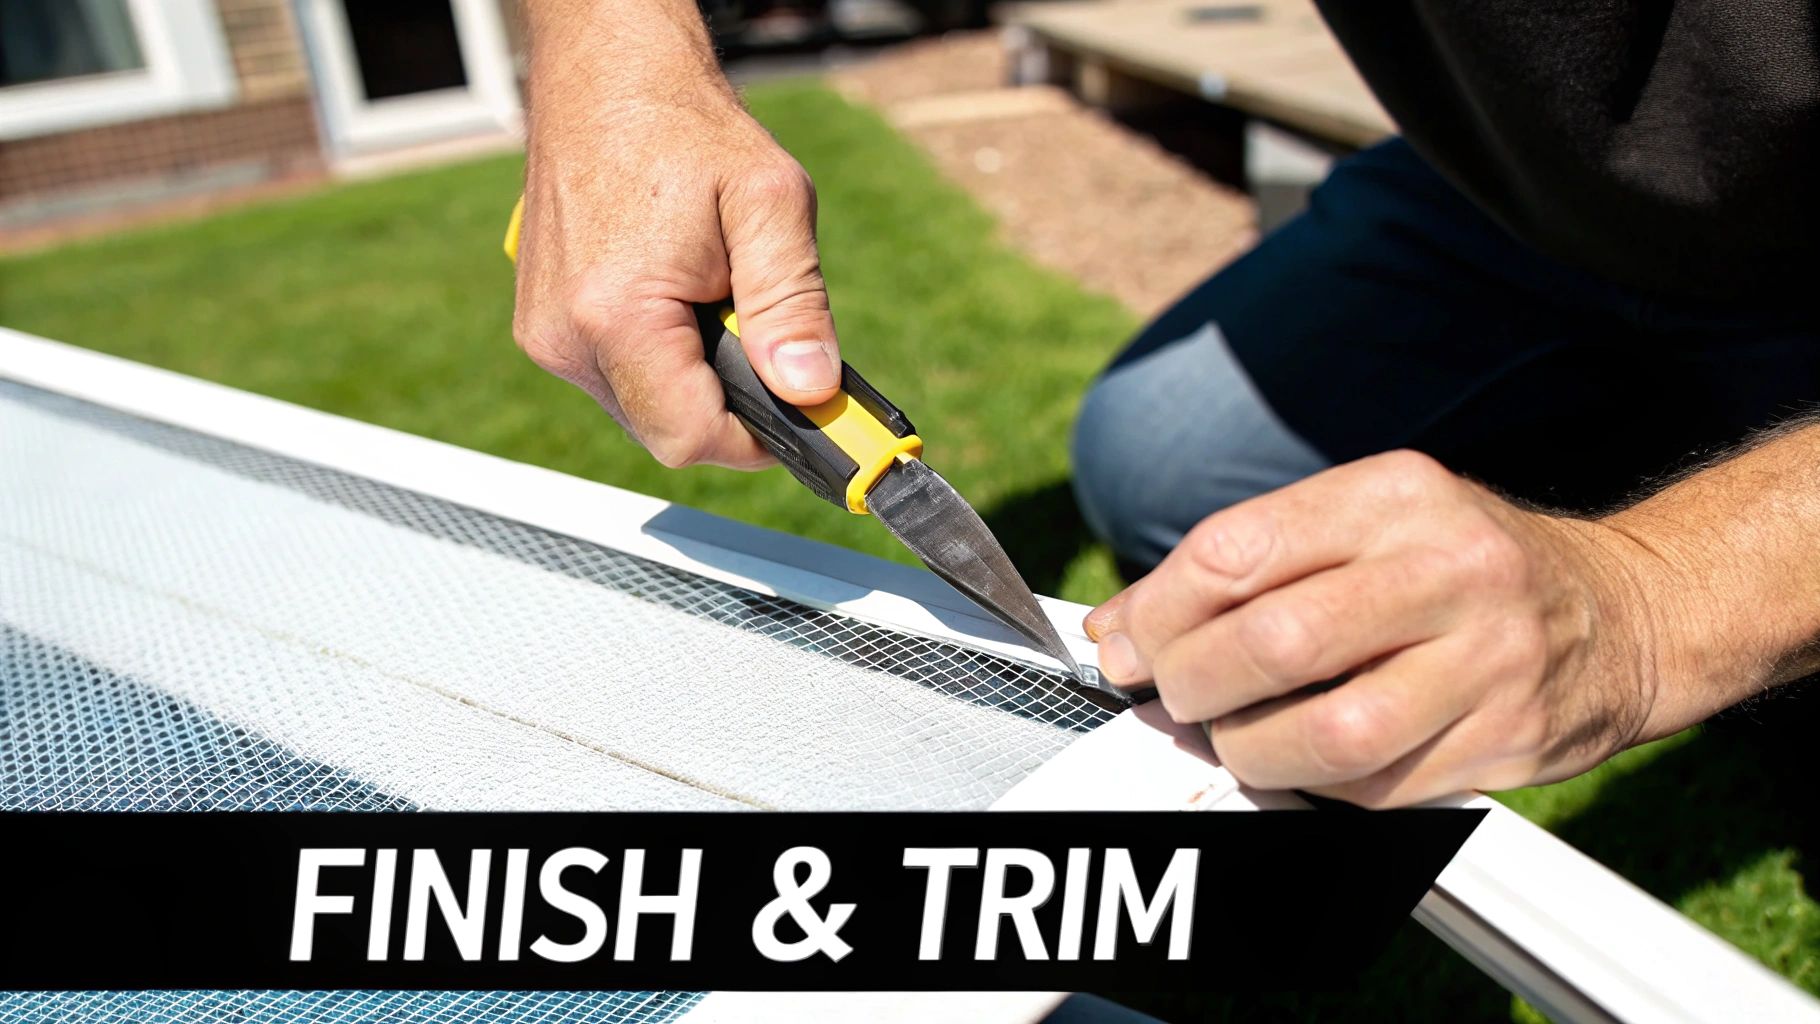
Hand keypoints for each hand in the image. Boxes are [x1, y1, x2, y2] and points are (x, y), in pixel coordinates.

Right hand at [511, 12, 839, 468]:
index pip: (691, 437)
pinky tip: (679, 299)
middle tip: (764, 340)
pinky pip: (616, 379)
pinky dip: (659, 359)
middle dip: (728, 403)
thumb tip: (811, 388)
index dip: (757, 438)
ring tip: (715, 301)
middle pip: (666, 432)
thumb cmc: (682, 126)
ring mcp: (546, 335)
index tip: (802, 411)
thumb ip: (794, 303)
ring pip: (641, 409)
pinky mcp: (542, 328)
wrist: (606, 76)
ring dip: (693, 379)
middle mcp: (564, 337)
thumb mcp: (770, 202)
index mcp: (616, 314)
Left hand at [1084, 450, 1675, 806]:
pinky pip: (1374, 789)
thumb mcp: (1364, 521)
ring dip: (1247, 749)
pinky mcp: (1507, 738)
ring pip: (1323, 734)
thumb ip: (1245, 563)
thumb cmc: (1461, 564)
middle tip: (1172, 695)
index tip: (1124, 643)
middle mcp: (1447, 568)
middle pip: (1271, 643)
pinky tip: (1300, 758)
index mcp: (1394, 495)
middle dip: (1189, 684)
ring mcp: (1488, 658)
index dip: (1155, 611)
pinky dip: (1313, 785)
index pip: (1235, 551)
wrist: (1622, 612)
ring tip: (1232, 735)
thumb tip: (1119, 627)